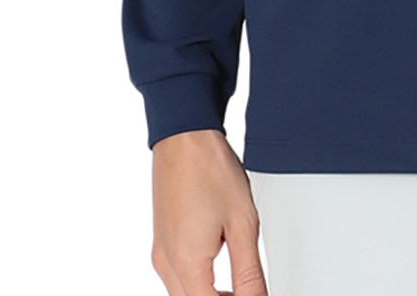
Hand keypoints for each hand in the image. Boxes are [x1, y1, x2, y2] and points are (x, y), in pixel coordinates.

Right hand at [150, 128, 266, 295]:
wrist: (185, 136)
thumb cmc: (209, 168)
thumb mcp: (243, 223)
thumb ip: (250, 272)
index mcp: (187, 264)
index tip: (255, 295)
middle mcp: (167, 263)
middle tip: (250, 289)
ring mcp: (161, 252)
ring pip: (183, 294)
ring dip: (210, 295)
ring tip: (241, 285)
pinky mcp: (161, 242)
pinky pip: (177, 277)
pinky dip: (199, 282)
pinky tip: (221, 271)